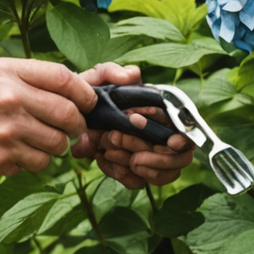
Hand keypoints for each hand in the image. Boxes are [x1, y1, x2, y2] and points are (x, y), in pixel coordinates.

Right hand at [0, 57, 94, 179]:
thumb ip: (24, 75)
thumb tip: (66, 88)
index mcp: (7, 74)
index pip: (63, 79)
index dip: (84, 92)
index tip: (87, 101)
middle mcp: (11, 101)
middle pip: (68, 114)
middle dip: (77, 123)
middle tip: (73, 126)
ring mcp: (7, 133)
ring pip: (57, 144)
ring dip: (56, 145)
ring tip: (41, 140)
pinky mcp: (2, 160)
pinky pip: (36, 163)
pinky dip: (34, 160)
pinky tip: (18, 152)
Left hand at [72, 63, 195, 189]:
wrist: (68, 116)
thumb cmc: (88, 95)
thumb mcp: (95, 78)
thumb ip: (111, 71)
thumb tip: (131, 74)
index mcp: (161, 112)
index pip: (185, 130)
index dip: (181, 138)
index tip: (168, 140)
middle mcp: (162, 135)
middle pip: (179, 158)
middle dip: (152, 154)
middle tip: (115, 138)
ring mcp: (150, 155)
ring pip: (162, 174)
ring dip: (137, 166)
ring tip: (108, 151)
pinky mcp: (134, 172)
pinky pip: (137, 181)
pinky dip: (121, 173)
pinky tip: (103, 159)